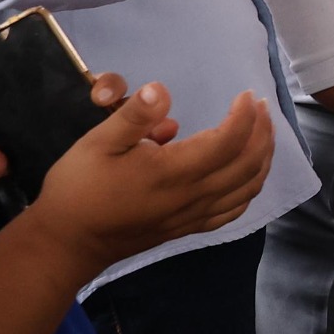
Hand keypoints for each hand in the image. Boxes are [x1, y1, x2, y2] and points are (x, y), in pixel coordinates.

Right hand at [5, 78, 273, 277]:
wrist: (68, 243)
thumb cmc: (79, 189)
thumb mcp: (97, 144)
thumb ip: (133, 117)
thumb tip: (161, 89)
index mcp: (175, 172)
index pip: (229, 140)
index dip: (245, 115)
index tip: (247, 94)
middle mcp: (193, 196)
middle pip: (248, 163)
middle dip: (262, 131)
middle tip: (262, 106)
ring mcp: (194, 215)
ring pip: (248, 187)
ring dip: (263, 157)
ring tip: (264, 132)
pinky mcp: (189, 228)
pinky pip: (234, 210)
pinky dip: (251, 188)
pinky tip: (249, 174)